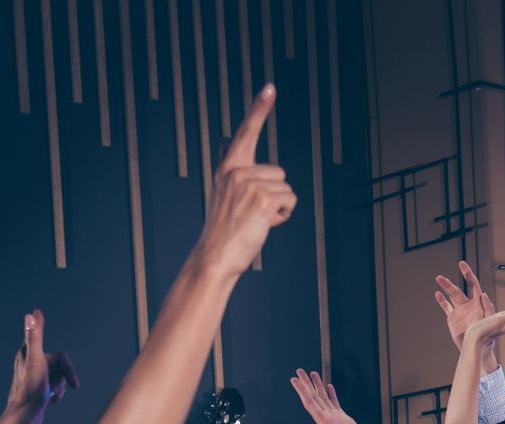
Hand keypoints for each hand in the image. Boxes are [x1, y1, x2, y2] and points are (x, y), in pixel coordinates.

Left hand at [5, 310, 78, 416]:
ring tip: (47, 397)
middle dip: (62, 382)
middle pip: (60, 369)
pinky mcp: (34, 389)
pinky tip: (45, 402)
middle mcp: (28, 363)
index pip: (60, 357)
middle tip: (53, 392)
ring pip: (57, 379)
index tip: (73, 383)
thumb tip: (33, 313)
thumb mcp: (35, 361)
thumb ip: (35, 336)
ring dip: (58, 390)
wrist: (22, 417)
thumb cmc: (30, 390)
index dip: (68, 369)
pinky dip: (53, 396)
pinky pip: (51, 388)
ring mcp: (32, 377)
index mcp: (28, 354)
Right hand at [193, 87, 294, 278]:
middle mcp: (236, 171)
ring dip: (280, 206)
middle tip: (253, 213)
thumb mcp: (223, 190)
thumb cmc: (224, 227)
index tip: (270, 87)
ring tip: (256, 219)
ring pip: (287, 187)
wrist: (215, 255)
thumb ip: (230, 163)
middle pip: (279, 171)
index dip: (259, 108)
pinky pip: (290, 200)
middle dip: (275, 193)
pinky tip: (264, 224)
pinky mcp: (263, 198)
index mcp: (227, 167)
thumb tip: (228, 137)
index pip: (246, 132)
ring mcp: (249, 184)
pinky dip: (283, 215)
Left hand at [290, 368, 368, 423]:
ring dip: (318, 385)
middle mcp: (326, 418)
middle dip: (307, 383)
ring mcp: (335, 418)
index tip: (295, 380)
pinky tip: (328, 387)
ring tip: (313, 373)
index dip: (302, 390)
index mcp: (322, 422)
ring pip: (324, 397)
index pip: (309, 402)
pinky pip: (336, 403)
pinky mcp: (344, 420)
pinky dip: (332, 394)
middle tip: (299, 371)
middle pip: (314, 396)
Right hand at [434, 260, 499, 372]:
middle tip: (457, 264)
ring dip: (445, 286)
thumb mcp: (502, 321)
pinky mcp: (453, 318)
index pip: (472, 284)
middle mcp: (469, 304)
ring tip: (438, 277)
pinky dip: (441, 301)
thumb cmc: (489, 335)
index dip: (467, 274)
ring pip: (451, 295)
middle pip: (462, 285)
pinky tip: (437, 294)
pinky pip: (446, 307)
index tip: (461, 264)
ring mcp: (460, 311)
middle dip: (457, 277)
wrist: (478, 346)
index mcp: (477, 302)